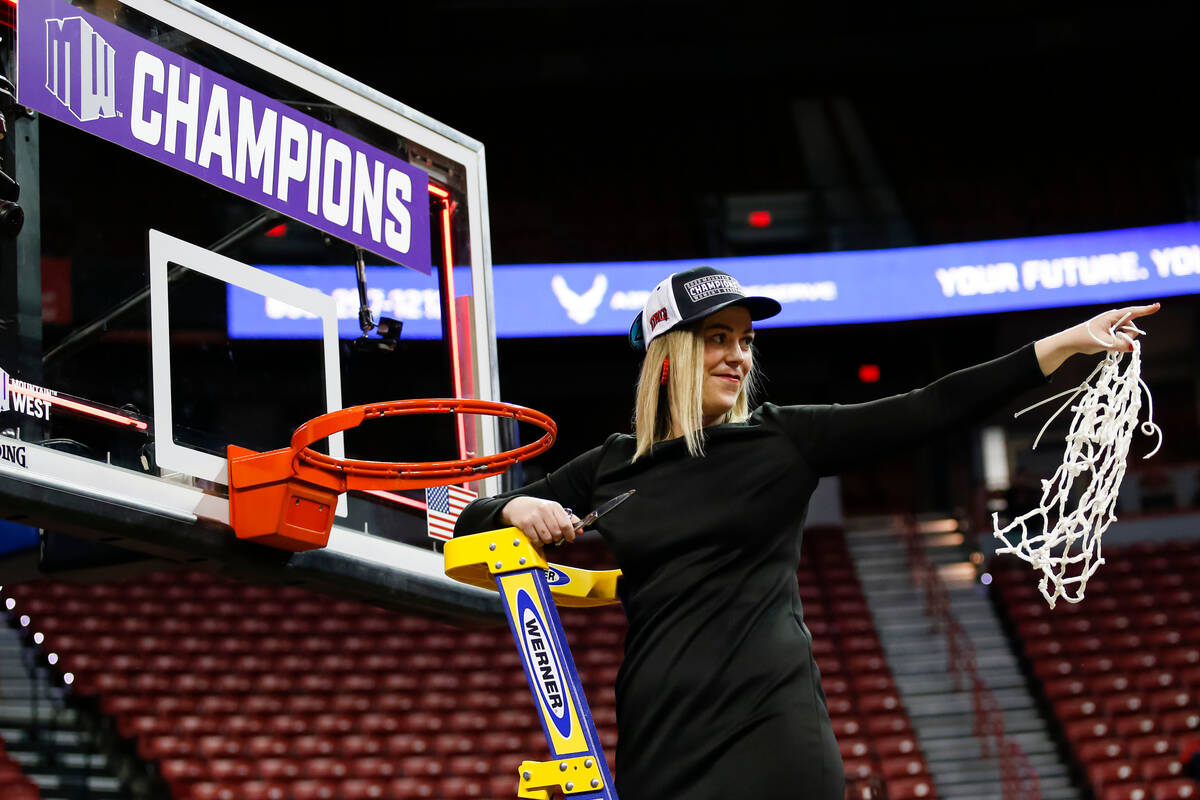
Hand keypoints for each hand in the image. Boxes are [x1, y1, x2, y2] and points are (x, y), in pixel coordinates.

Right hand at [499, 497, 580, 545]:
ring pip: (547, 538)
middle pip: (557, 533)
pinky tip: (537, 536)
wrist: (517, 505)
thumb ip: (569, 520)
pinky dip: (538, 542)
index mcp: (554, 506)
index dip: (570, 534)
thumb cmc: (538, 509)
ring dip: (547, 540)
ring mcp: (534, 517)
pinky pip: (536, 539)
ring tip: (545, 535)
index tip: (570, 538)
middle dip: (557, 538)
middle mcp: (544, 510)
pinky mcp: (525, 524)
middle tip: (554, 536)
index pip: (566, 524)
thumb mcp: (554, 510)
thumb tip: (581, 531)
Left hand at [1035, 302, 1160, 375]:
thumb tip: (1132, 348)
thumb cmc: (1084, 339)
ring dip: (1122, 340)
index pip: (1133, 312)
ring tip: (1106, 343)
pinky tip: (1107, 344)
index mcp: (1112, 317)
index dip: (1146, 310)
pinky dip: (1118, 342)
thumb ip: (1120, 345)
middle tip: (1111, 343)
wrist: (1070, 342)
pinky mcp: (1110, 331)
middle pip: (1132, 327)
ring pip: (1127, 333)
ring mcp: (1112, 325)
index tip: (1158, 306)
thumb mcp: (1103, 343)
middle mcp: (1113, 318)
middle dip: (1127, 337)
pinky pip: (1121, 337)